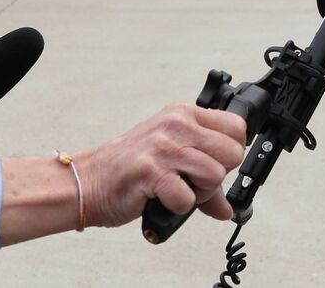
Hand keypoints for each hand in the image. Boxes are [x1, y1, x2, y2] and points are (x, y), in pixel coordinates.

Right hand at [74, 103, 247, 227]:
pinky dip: (179, 207)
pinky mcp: (152, 172)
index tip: (214, 164)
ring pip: (215, 175)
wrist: (88, 181)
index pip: (236, 127)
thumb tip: (227, 209)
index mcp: (183, 114)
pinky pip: (188, 198)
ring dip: (199, 194)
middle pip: (231, 153)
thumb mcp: (170, 160)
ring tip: (176, 190)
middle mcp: (176, 125)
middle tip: (192, 181)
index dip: (231, 153)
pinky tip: (162, 198)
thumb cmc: (128, 168)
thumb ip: (203, 180)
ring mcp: (163, 147)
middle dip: (217, 176)